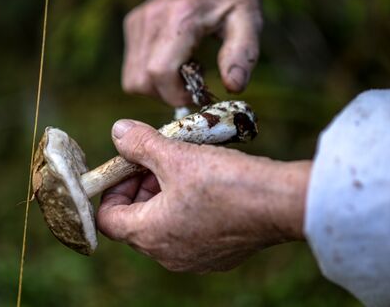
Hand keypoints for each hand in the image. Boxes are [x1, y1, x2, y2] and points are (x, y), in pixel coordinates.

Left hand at [97, 119, 310, 272]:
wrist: (280, 203)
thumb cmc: (226, 182)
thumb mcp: (177, 155)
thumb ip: (141, 144)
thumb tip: (118, 132)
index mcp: (150, 234)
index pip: (108, 217)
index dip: (113, 187)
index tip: (130, 164)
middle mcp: (168, 255)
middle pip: (137, 220)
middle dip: (142, 187)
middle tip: (159, 160)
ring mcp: (195, 258)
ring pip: (164, 225)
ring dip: (166, 195)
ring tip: (186, 167)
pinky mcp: (219, 255)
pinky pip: (191, 232)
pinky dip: (189, 208)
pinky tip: (208, 186)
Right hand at [122, 0, 263, 105]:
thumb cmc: (236, 0)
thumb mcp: (250, 25)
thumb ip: (242, 55)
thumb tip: (234, 87)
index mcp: (180, 18)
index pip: (160, 72)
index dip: (177, 94)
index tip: (199, 94)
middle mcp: (151, 18)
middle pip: (141, 81)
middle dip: (168, 94)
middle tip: (194, 85)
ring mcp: (138, 21)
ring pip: (132, 80)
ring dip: (159, 87)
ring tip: (185, 70)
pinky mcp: (133, 24)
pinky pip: (132, 68)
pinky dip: (152, 75)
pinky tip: (175, 60)